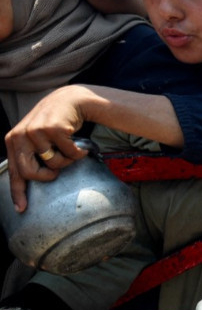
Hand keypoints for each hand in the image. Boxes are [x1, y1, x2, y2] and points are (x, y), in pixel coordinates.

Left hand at [3, 86, 90, 211]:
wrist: (70, 100)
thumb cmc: (54, 123)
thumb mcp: (37, 138)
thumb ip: (30, 154)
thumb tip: (31, 178)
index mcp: (13, 140)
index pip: (15, 172)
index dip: (18, 192)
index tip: (22, 208)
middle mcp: (20, 136)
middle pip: (31, 172)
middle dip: (48, 175)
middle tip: (58, 170)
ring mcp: (35, 131)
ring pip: (54, 164)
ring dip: (67, 160)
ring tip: (70, 149)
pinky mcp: (53, 129)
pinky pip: (69, 153)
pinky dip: (78, 152)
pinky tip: (79, 144)